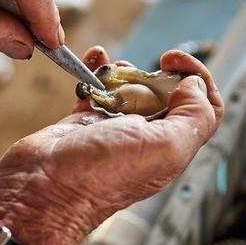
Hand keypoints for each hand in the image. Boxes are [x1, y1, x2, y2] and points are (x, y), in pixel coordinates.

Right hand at [0, 46, 223, 244]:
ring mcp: (111, 131)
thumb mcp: (165, 147)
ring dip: (125, 71)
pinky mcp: (81, 124)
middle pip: (165, 95)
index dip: (198, 80)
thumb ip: (193, 116)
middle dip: (156, 72)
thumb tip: (195, 86)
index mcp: (170, 147)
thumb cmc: (101, 175)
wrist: (42, 187)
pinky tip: (94, 57)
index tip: (174, 61)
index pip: (203, 110)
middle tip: (144, 63)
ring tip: (112, 68)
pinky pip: (94, 90)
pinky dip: (96, 70)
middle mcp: (144, 139)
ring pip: (128, 90)